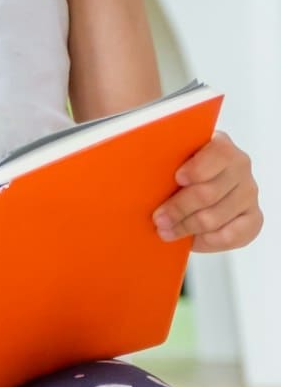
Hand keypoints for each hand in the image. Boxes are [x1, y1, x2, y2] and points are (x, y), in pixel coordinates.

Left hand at [153, 129, 263, 251]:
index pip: (218, 154)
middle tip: (158, 219)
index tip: (177, 178)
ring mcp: (248, 192)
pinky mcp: (253, 217)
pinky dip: (208, 241)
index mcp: (220, 144)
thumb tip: (133, 163)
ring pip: (216, 217)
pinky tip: (191, 240)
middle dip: (179, 209)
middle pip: (209, 193)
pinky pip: (233, 236)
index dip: (198, 169)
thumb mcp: (170, 155)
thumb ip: (162, 155)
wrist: (192, 181)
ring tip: (165, 232)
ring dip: (186, 228)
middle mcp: (239, 167)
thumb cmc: (176, 166)